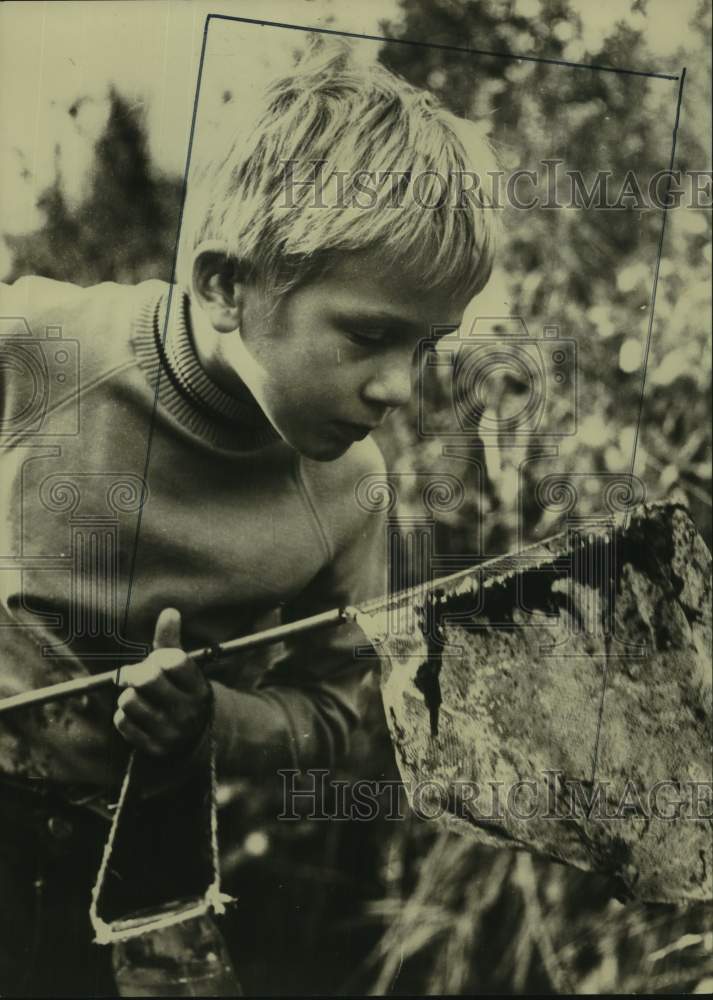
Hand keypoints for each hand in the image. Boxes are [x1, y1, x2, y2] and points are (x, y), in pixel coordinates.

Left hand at [113, 608, 211, 756]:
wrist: (191, 738)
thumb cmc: (180, 692)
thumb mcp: (182, 669)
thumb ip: (171, 642)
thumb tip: (169, 611)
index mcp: (198, 687)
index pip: (173, 661)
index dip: (158, 657)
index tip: (155, 661)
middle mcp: (188, 710)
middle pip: (147, 679)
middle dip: (134, 673)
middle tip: (133, 676)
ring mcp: (171, 731)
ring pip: (129, 701)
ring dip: (127, 695)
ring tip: (138, 697)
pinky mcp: (153, 748)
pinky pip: (122, 722)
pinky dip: (123, 715)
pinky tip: (136, 715)